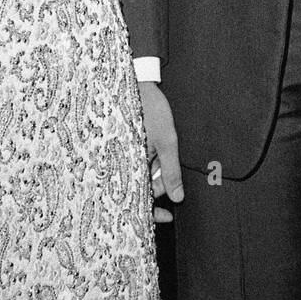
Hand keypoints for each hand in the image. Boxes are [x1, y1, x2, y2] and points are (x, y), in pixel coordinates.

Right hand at [139, 81, 183, 222]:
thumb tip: (178, 197)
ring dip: (157, 172)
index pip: (137, 198)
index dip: (152, 211)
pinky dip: (152, 163)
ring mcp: (125, 153)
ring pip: (142, 174)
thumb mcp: (167, 141)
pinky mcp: (128, 145)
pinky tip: (160, 154)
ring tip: (165, 153)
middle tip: (176, 182)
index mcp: (129, 164)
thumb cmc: (151, 109)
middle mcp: (123, 161)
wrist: (138, 82)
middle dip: (159, 186)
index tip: (169, 217)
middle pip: (141, 186)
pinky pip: (140, 161)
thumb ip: (171, 171)